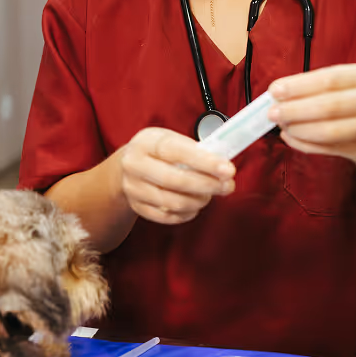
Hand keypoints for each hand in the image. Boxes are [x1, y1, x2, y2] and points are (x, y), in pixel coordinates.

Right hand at [120, 127, 235, 224]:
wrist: (127, 165)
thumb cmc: (157, 151)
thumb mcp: (170, 139)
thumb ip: (194, 150)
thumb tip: (223, 165)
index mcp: (146, 142)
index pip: (177, 151)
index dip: (205, 162)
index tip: (228, 169)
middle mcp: (135, 165)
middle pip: (175, 180)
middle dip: (207, 185)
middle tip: (228, 186)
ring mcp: (133, 188)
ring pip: (172, 202)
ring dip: (198, 200)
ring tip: (211, 195)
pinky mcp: (136, 206)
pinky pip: (166, 217)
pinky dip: (186, 213)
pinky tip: (195, 205)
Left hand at [268, 64, 355, 165]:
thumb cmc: (354, 103)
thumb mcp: (342, 86)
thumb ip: (312, 88)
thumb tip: (277, 95)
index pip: (329, 79)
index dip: (299, 86)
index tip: (274, 90)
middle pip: (329, 106)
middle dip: (296, 110)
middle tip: (273, 113)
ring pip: (330, 131)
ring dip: (299, 129)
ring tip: (282, 126)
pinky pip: (328, 149)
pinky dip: (304, 144)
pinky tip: (291, 138)